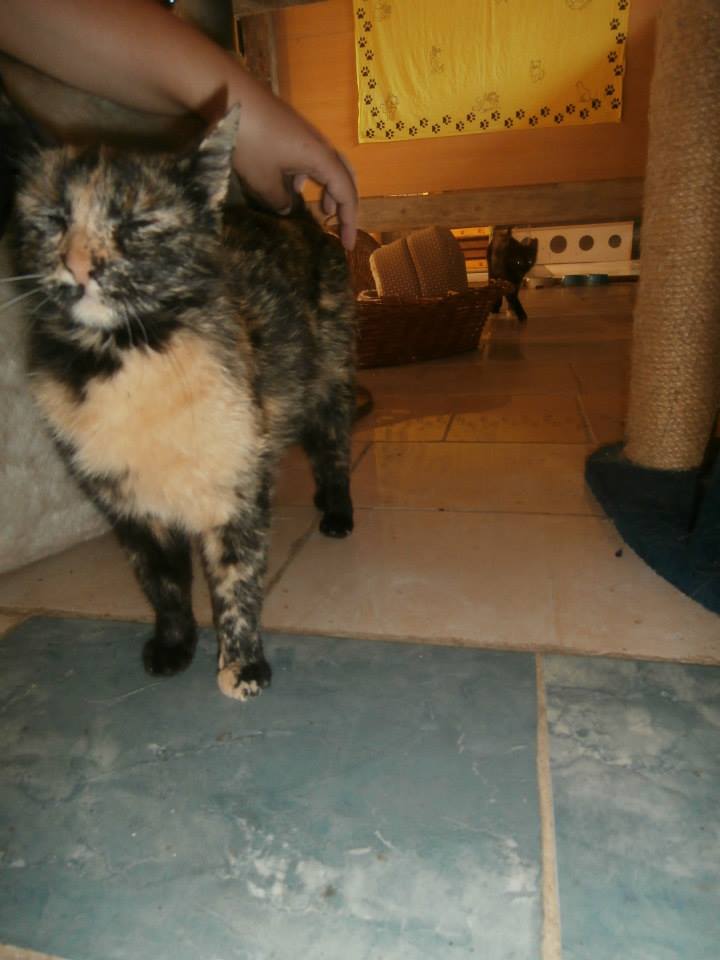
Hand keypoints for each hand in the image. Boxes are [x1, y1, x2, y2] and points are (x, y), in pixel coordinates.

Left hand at [230, 84, 356, 249]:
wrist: (232, 95)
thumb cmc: (251, 140)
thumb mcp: (263, 180)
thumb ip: (279, 201)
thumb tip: (288, 209)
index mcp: (321, 159)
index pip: (346, 193)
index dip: (349, 220)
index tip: (347, 245)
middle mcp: (319, 146)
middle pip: (344, 177)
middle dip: (345, 204)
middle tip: (341, 226)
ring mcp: (305, 137)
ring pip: (326, 167)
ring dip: (328, 189)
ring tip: (323, 210)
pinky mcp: (290, 133)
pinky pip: (309, 160)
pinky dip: (308, 178)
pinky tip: (292, 187)